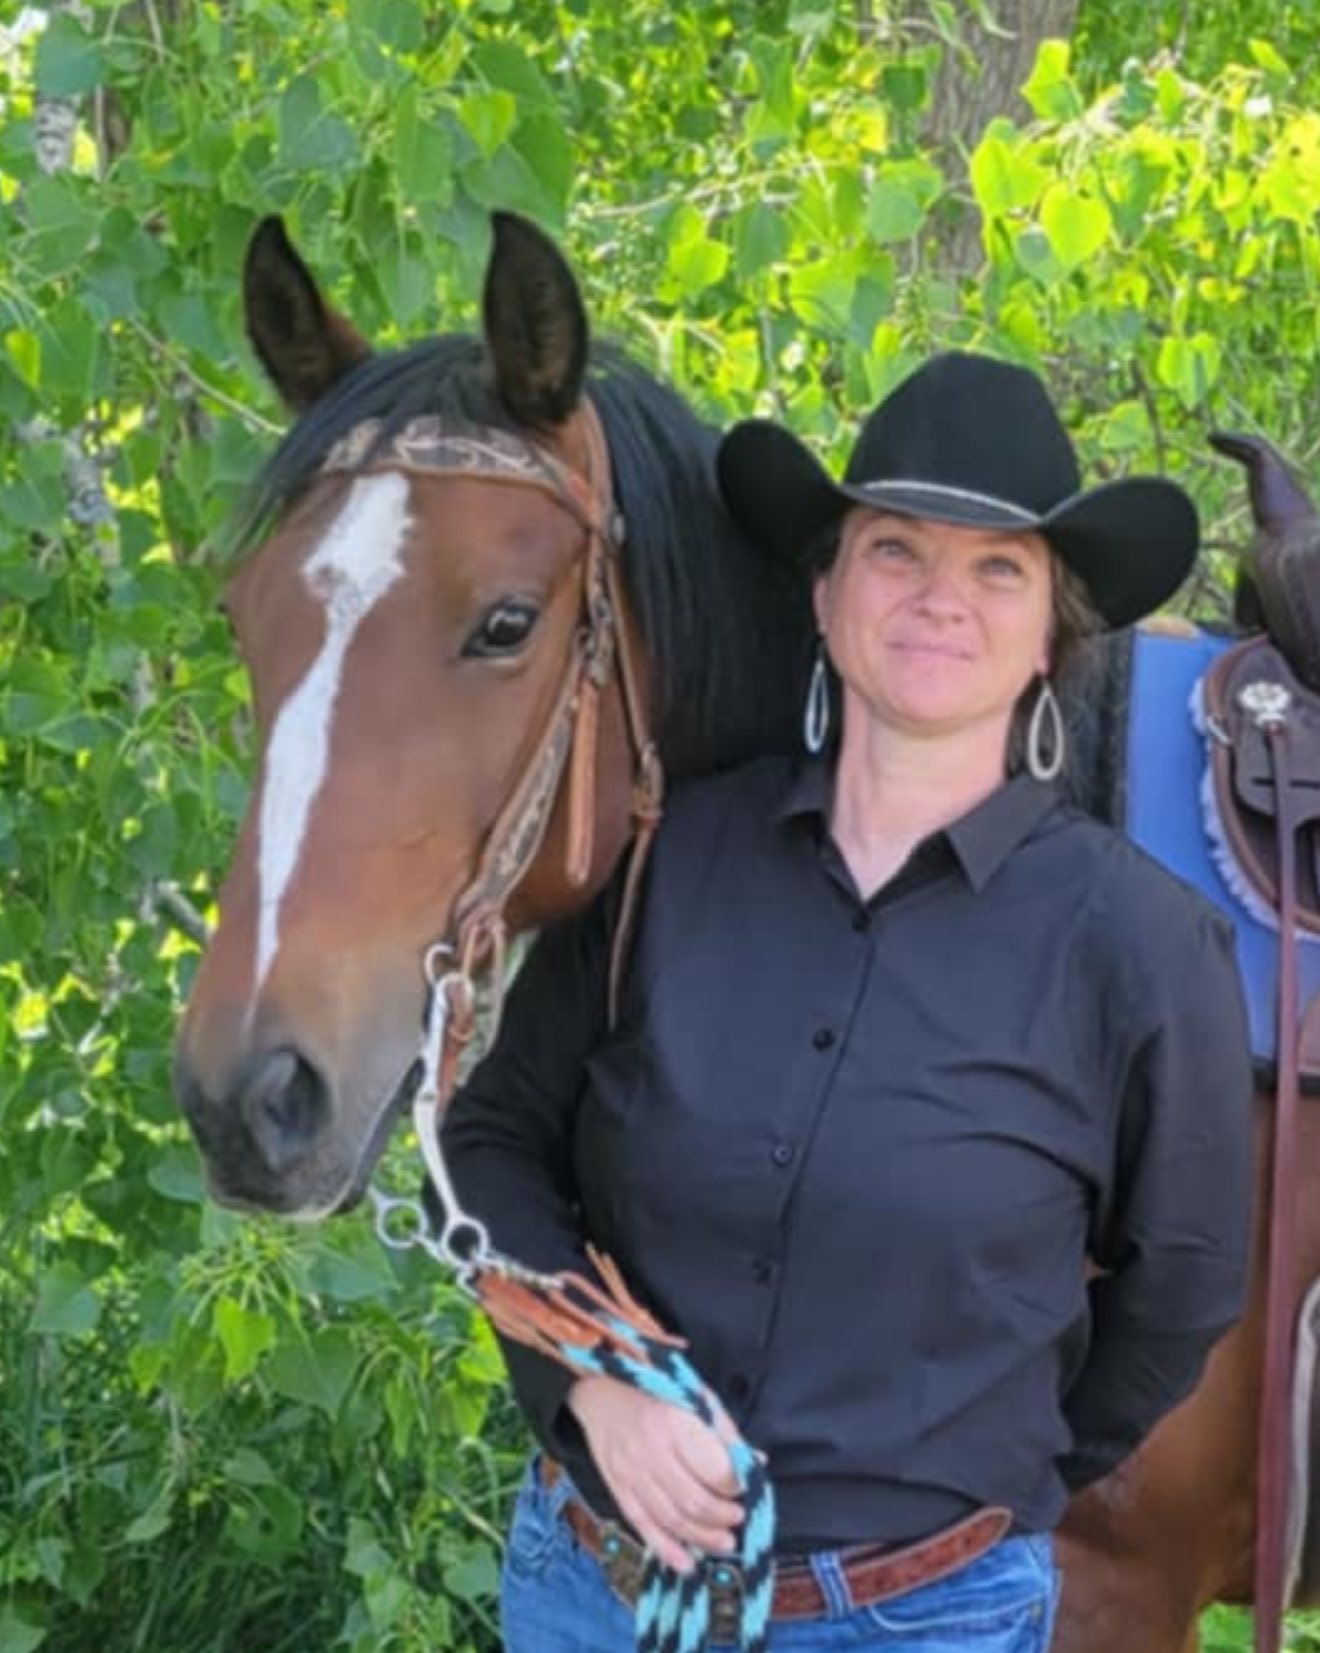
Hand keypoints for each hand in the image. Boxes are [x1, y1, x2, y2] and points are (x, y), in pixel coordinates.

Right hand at [566, 1373, 743, 1572]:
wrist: (602, 1390)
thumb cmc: (656, 1391)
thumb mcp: (695, 1398)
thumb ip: (725, 1433)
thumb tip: (756, 1463)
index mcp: (675, 1423)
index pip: (714, 1470)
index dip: (736, 1486)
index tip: (746, 1488)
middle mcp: (651, 1451)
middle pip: (694, 1501)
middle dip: (723, 1517)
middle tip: (738, 1518)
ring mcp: (631, 1473)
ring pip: (671, 1519)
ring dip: (703, 1538)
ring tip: (725, 1543)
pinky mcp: (618, 1489)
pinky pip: (643, 1526)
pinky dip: (666, 1549)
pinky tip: (687, 1562)